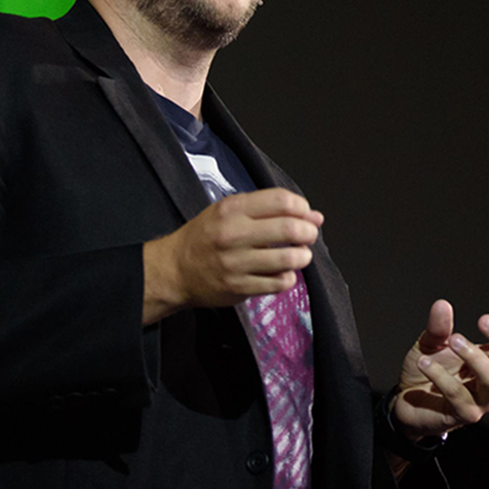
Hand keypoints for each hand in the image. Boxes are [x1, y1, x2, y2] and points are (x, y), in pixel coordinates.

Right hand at [142, 188, 321, 323]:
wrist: (174, 269)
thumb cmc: (206, 237)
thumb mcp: (231, 212)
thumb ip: (270, 210)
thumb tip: (314, 216)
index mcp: (233, 209)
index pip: (282, 200)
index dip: (302, 207)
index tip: (305, 213)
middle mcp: (233, 234)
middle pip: (290, 228)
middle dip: (309, 232)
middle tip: (308, 235)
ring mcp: (235, 263)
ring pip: (289, 258)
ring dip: (303, 257)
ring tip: (299, 255)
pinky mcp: (238, 287)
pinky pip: (279, 283)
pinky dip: (288, 278)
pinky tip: (282, 273)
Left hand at [393, 299, 488, 439]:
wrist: (407, 403)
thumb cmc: (429, 371)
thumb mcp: (432, 343)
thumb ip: (438, 327)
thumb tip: (442, 305)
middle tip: (483, 319)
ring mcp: (483, 400)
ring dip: (474, 356)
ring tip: (454, 340)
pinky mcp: (465, 414)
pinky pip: (458, 394)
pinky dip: (441, 376)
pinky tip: (424, 362)